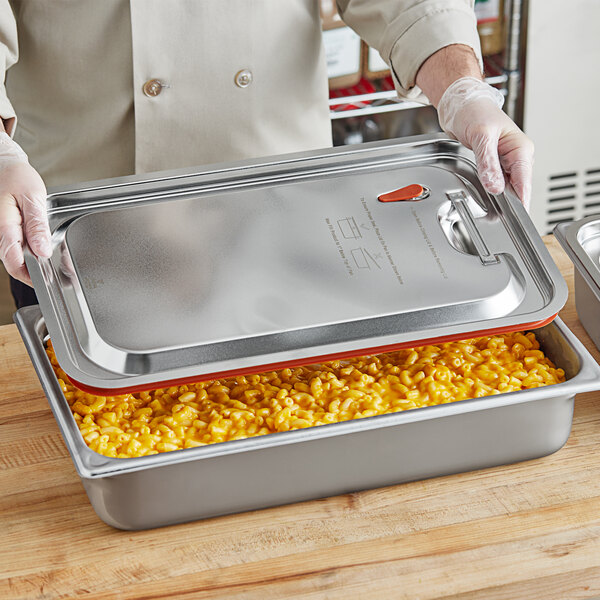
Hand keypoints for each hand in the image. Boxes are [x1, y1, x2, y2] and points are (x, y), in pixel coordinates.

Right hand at [0, 133, 50, 284]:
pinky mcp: (8, 232)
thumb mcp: (32, 197)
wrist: (4, 165)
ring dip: (36, 262)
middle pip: (17, 265)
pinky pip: (19, 248)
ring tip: (57, 261)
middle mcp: (1, 234)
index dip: (33, 277)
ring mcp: (4, 234)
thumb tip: (42, 250)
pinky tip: (46, 248)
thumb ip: (37, 224)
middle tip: (61, 273)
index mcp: (4, 227)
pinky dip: (33, 251)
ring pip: (18, 258)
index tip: (52, 280)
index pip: (15, 264)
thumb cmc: (16, 176)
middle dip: (37, 272)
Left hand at [437, 77, 533, 209]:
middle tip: (495, 217)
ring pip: (506, 187)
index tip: (516, 218)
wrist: (462, 105)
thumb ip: (488, 163)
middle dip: (507, 203)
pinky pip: (495, 183)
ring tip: (488, 210)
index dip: (520, 201)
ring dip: (498, 198)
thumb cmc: (475, 111)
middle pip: (517, 188)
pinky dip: (490, 190)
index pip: (524, 182)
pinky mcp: (494, 165)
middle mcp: (516, 157)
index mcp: (520, 149)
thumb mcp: (481, 136)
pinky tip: (484, 197)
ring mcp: (505, 162)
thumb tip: (495, 186)